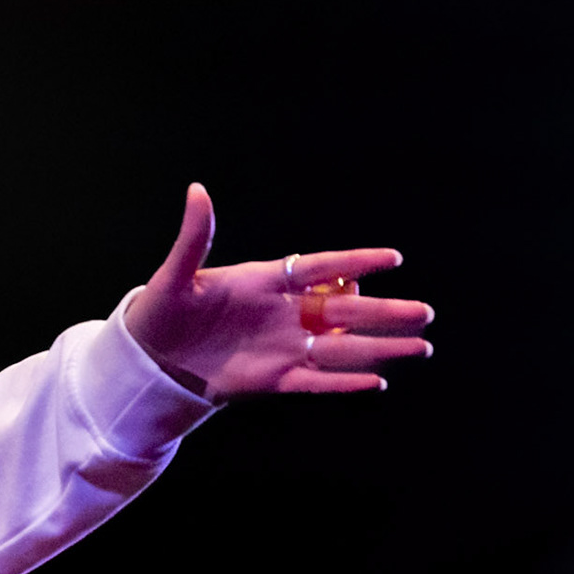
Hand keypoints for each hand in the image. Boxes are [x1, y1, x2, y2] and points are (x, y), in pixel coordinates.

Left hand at [124, 184, 433, 400]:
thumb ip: (194, 238)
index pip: (319, 267)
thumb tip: (197, 190)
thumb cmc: (161, 309)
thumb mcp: (174, 275)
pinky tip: (376, 382)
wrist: (149, 357)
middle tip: (425, 313)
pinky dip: (342, 383)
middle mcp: (283, 313)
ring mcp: (281, 346)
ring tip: (420, 346)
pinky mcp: (272, 379)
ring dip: (378, 347)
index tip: (394, 258)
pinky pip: (315, 380)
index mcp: (265, 280)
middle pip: (343, 310)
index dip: (356, 261)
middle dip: (383, 311)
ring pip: (340, 346)